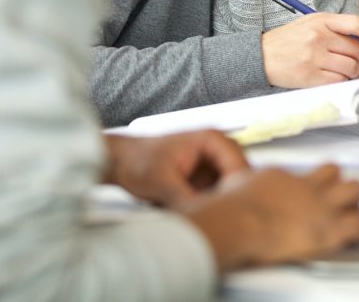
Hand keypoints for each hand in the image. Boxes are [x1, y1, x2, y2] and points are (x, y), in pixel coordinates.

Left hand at [103, 131, 248, 205]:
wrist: (118, 163)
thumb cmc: (137, 163)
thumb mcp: (162, 183)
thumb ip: (186, 198)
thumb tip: (205, 216)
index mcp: (212, 139)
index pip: (239, 166)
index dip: (237, 190)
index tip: (227, 213)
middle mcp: (218, 149)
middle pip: (240, 178)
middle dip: (231, 198)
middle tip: (220, 220)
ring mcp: (213, 164)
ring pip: (230, 189)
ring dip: (221, 204)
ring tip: (207, 218)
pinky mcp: (206, 179)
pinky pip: (218, 195)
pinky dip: (211, 206)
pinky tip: (199, 216)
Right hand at [183, 164, 358, 271]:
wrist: (237, 222)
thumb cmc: (227, 209)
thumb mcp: (231, 186)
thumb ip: (237, 186)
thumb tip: (219, 191)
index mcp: (283, 177)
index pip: (307, 171)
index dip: (314, 181)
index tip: (312, 189)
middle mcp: (306, 186)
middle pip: (337, 172)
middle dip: (337, 184)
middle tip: (334, 198)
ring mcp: (320, 205)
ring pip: (355, 190)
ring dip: (351, 201)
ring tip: (346, 214)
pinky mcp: (328, 228)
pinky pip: (357, 223)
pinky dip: (355, 228)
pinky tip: (348, 234)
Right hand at [262, 12, 358, 87]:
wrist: (259, 56)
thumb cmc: (288, 40)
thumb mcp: (310, 24)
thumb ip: (335, 29)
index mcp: (321, 20)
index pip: (357, 24)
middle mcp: (318, 37)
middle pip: (357, 49)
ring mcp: (314, 57)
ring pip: (351, 67)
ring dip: (355, 72)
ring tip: (348, 71)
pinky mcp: (309, 76)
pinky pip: (339, 81)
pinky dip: (343, 81)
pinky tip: (337, 78)